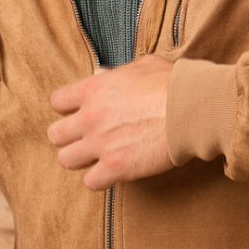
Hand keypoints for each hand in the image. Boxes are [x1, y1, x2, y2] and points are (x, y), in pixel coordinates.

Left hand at [48, 54, 174, 190]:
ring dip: (82, 160)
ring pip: (66, 160)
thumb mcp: (142, 66)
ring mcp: (101, 143)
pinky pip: (90, 183)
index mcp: (94, 89)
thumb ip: (116, 73)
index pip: (57, 101)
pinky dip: (100, 180)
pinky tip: (114, 172)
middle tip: (89, 139)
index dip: (68, 109)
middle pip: (56, 135)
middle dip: (70, 138)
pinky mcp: (116, 167)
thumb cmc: (174, 84)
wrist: (193, 109)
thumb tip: (101, 73)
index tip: (81, 113)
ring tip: (99, 158)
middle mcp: (91, 117)